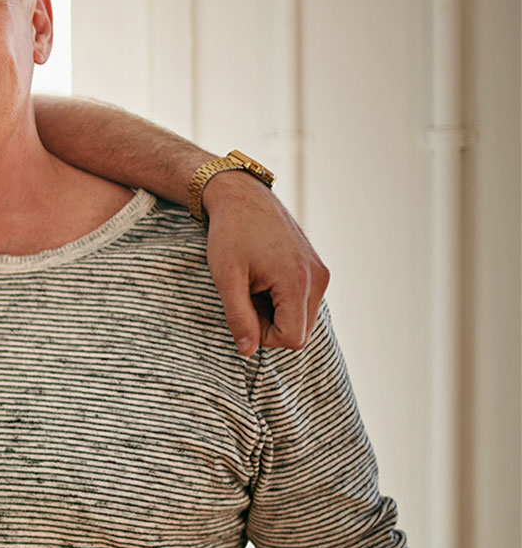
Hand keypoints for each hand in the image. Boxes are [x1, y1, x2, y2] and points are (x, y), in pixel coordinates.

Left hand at [202, 171, 328, 355]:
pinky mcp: (318, 267)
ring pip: (302, 317)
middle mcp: (318, 278)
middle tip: (246, 294)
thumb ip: (238, 317)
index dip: (263, 335)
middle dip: (270, 323)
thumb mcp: (226, 278)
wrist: (241, 196)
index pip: (292, 338)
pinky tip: (264, 277)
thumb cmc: (230, 234)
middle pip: (300, 330)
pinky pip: (304, 300)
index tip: (243, 309)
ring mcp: (321, 272)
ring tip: (254, 283)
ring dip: (276, 310)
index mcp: (298, 281)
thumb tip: (248, 351)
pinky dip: (282, 298)